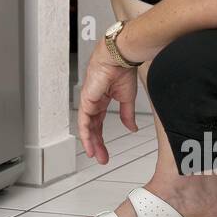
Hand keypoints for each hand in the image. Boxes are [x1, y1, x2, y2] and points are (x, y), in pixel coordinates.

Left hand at [77, 39, 139, 164]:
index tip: (105, 151)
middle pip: (92, 128)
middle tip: (101, 157)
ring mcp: (88, 101)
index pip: (99, 123)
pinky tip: (89, 144)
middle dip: (97, 144)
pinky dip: (86, 133)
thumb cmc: (122, 70)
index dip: (101, 138)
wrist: (120, 58)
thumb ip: (127, 115)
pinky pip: (84, 121)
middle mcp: (93, 101)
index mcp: (102, 100)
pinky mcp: (86, 100)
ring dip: (91, 142)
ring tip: (96, 155)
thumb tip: (132, 128)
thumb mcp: (127, 98)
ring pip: (87, 127)